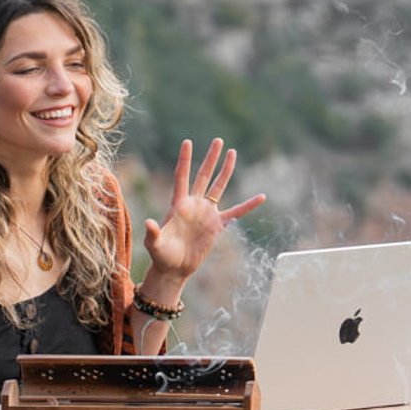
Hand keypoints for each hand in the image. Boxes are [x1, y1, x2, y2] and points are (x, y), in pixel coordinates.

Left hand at [142, 138, 266, 281]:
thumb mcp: (154, 244)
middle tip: (218, 141)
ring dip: (225, 171)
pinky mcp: (216, 225)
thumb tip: (149, 223)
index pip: (182, 176)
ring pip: (218, 187)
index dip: (185, 160)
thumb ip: (153, 233)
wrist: (174, 268)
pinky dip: (248, 206)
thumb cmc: (161, 255)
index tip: (187, 142)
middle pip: (204, 175)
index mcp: (178, 204)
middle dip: (211, 158)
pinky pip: (236, 212)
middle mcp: (193, 204)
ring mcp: (206, 213)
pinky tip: (261, 197)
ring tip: (232, 153)